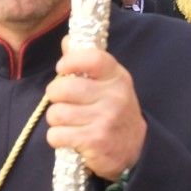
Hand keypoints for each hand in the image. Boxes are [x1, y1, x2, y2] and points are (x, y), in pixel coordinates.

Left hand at [44, 45, 146, 181]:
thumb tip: (67, 41)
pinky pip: (57, 135)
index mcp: (117, 78)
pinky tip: (69, 138)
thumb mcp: (109, 84)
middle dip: (54, 96)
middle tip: (62, 102)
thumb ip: (87, 63)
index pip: (92, 59)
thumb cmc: (114, 111)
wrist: (135, 150)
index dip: (70, 61)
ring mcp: (105, 120)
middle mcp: (114, 97)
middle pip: (63, 89)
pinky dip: (57, 138)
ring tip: (69, 122)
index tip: (62, 69)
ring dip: (56, 120)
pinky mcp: (95, 142)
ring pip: (56, 114)